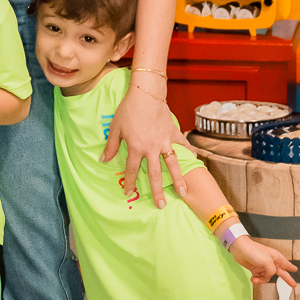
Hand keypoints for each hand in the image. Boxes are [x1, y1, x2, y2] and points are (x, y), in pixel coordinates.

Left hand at [102, 86, 192, 207]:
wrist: (146, 94)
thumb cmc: (128, 110)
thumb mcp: (115, 127)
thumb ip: (111, 146)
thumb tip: (103, 160)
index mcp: (136, 148)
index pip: (132, 170)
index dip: (130, 183)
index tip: (128, 194)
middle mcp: (152, 149)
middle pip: (155, 175)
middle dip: (157, 191)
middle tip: (160, 205)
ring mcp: (165, 142)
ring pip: (173, 165)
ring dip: (178, 180)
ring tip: (183, 193)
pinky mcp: (173, 133)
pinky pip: (183, 144)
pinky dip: (190, 152)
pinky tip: (196, 160)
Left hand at [229, 236, 296, 286]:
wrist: (240, 249)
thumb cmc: (254, 251)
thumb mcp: (267, 262)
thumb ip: (271, 271)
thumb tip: (269, 276)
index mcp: (276, 257)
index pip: (286, 264)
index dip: (291, 267)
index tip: (295, 270)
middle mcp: (271, 262)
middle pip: (281, 272)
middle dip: (286, 278)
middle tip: (293, 284)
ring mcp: (263, 266)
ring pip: (267, 277)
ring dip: (262, 280)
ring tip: (256, 279)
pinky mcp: (255, 269)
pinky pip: (259, 278)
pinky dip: (256, 280)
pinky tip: (253, 279)